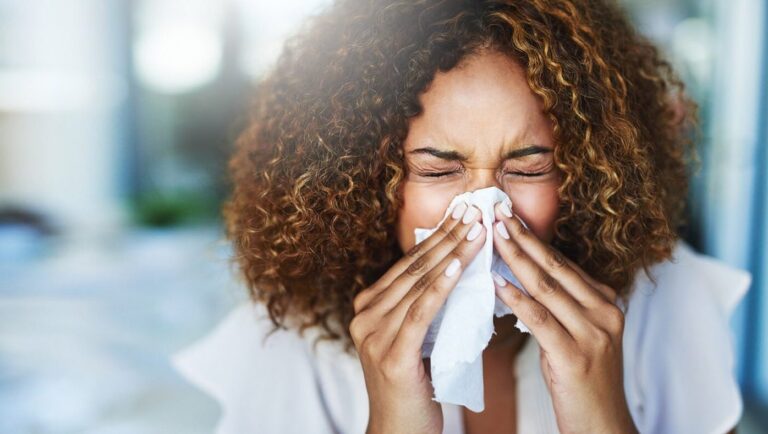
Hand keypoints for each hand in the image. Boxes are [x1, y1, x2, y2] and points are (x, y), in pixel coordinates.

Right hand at [350, 202, 485, 433]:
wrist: (399, 433)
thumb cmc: (412, 386)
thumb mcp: (414, 338)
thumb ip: (423, 306)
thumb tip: (455, 269)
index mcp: (368, 308)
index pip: (408, 264)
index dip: (437, 236)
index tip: (463, 214)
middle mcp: (364, 316)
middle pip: (413, 268)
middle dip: (447, 236)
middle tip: (474, 210)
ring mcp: (374, 335)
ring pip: (419, 284)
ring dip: (452, 254)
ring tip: (476, 231)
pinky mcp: (391, 355)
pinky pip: (421, 312)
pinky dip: (441, 286)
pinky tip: (459, 266)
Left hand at [490, 202, 637, 433]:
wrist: (603, 426)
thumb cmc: (582, 380)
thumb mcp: (576, 334)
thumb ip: (557, 304)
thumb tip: (520, 275)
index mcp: (605, 302)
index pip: (564, 263)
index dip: (534, 238)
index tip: (509, 216)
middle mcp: (604, 312)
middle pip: (556, 267)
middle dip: (523, 237)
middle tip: (497, 211)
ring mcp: (593, 333)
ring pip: (546, 286)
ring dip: (516, 257)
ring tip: (492, 235)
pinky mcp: (574, 355)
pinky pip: (540, 318)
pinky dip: (517, 297)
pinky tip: (496, 282)